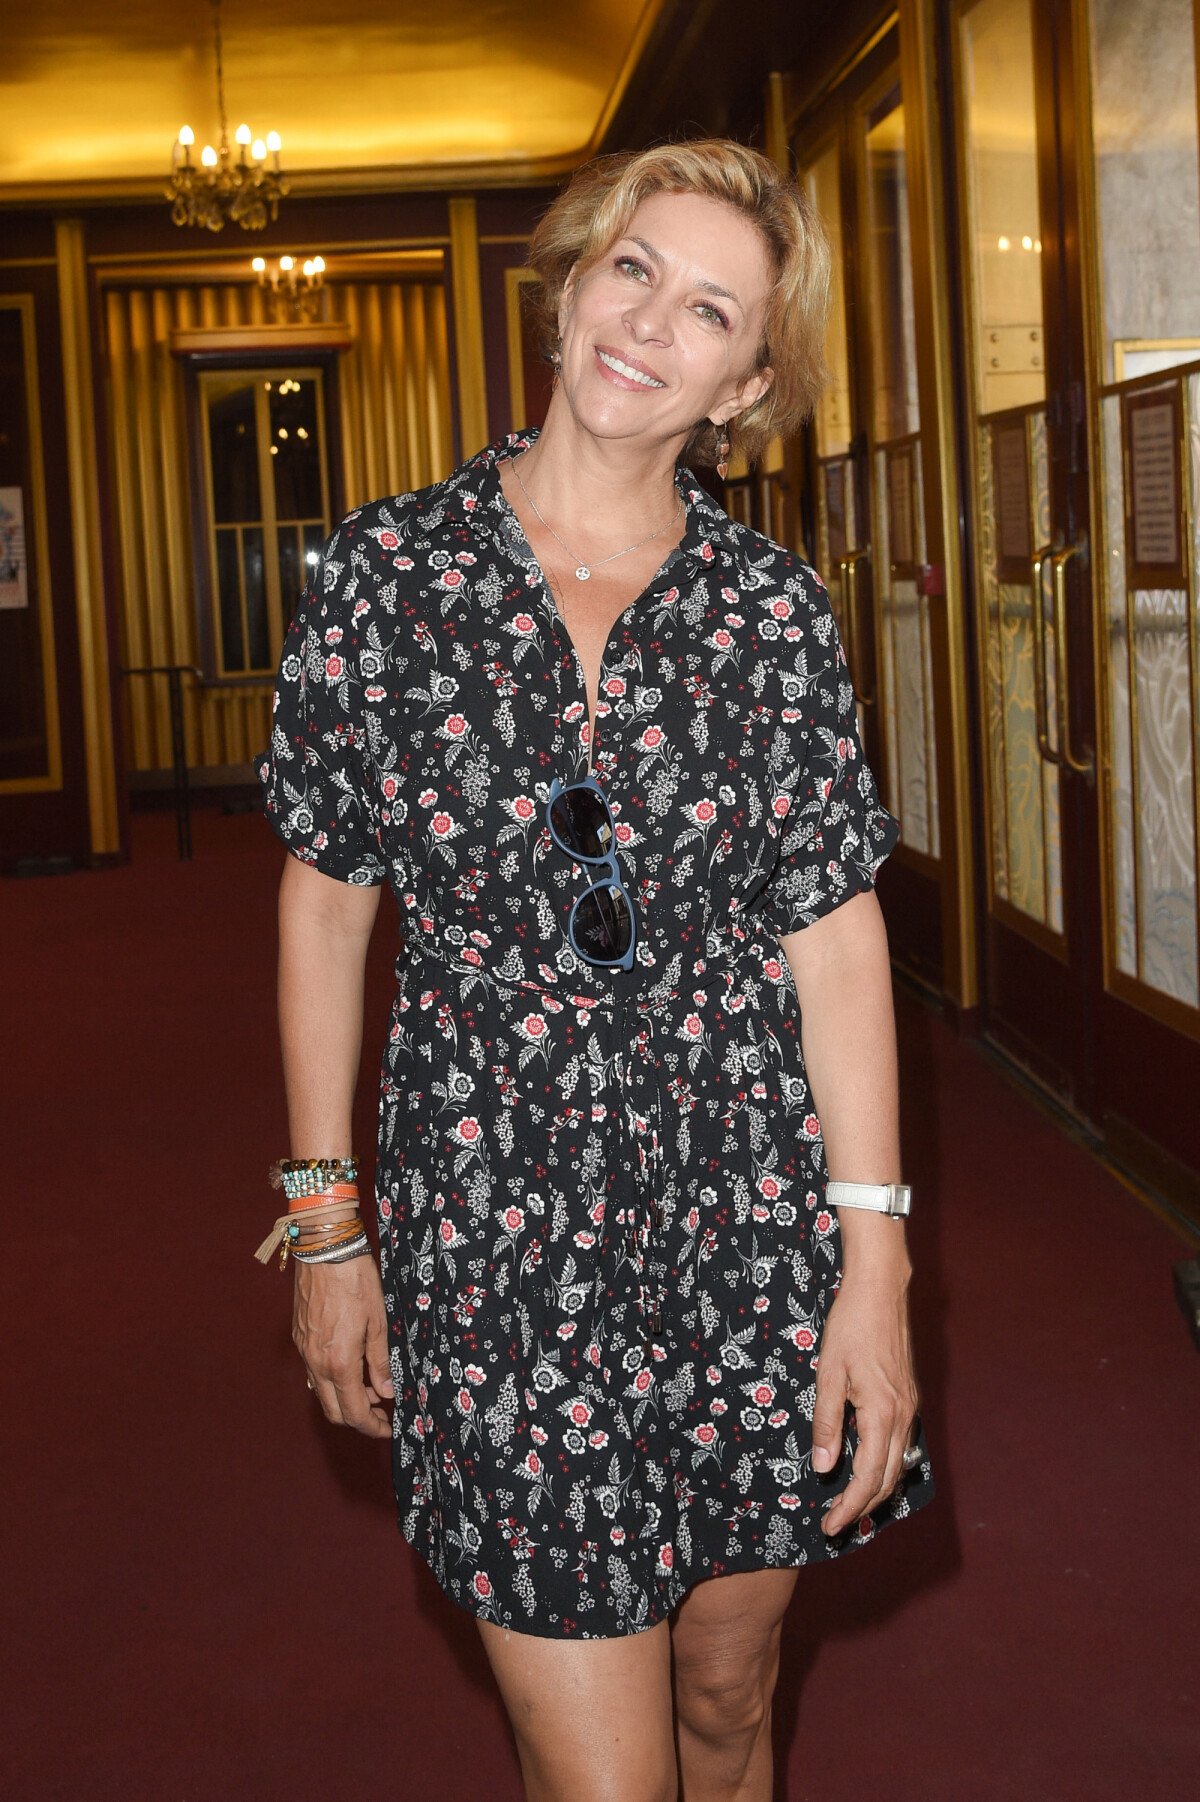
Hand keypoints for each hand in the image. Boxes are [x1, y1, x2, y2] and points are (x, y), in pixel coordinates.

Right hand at [293, 1254, 393, 1438]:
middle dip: (357, 1417)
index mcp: (339, 1363)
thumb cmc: (356, 1281)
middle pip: (333, 1410)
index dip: (372, 1426)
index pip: (354, 1412)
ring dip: (343, 1397)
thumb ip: (381, 1361)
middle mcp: (316, 1363)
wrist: (324, 1250)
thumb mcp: (379, 1322)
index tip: (387, 1428)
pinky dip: (329, 1379)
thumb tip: (387, 1391)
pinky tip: (347, 1366)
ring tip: (368, 1385)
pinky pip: (312, 1371)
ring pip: (320, 1391)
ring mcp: (304, 1350)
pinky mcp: (298, 1336)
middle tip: (380, 1410)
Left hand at [810, 1259, 918, 1535]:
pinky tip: (870, 1469)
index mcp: (881, 1413)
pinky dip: (887, 1466)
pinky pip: (902, 1444)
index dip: (850, 1506)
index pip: (868, 1476)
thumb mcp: (828, 1374)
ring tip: (852, 1506)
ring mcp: (910, 1406)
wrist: (880, 1292)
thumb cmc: (850, 1327)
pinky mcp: (908, 1397)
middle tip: (837, 1525)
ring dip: (877, 1489)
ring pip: (899, 1463)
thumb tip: (824, 1468)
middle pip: (888, 1477)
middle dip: (863, 1506)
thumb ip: (827, 1423)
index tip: (831, 1527)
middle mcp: (902, 1415)